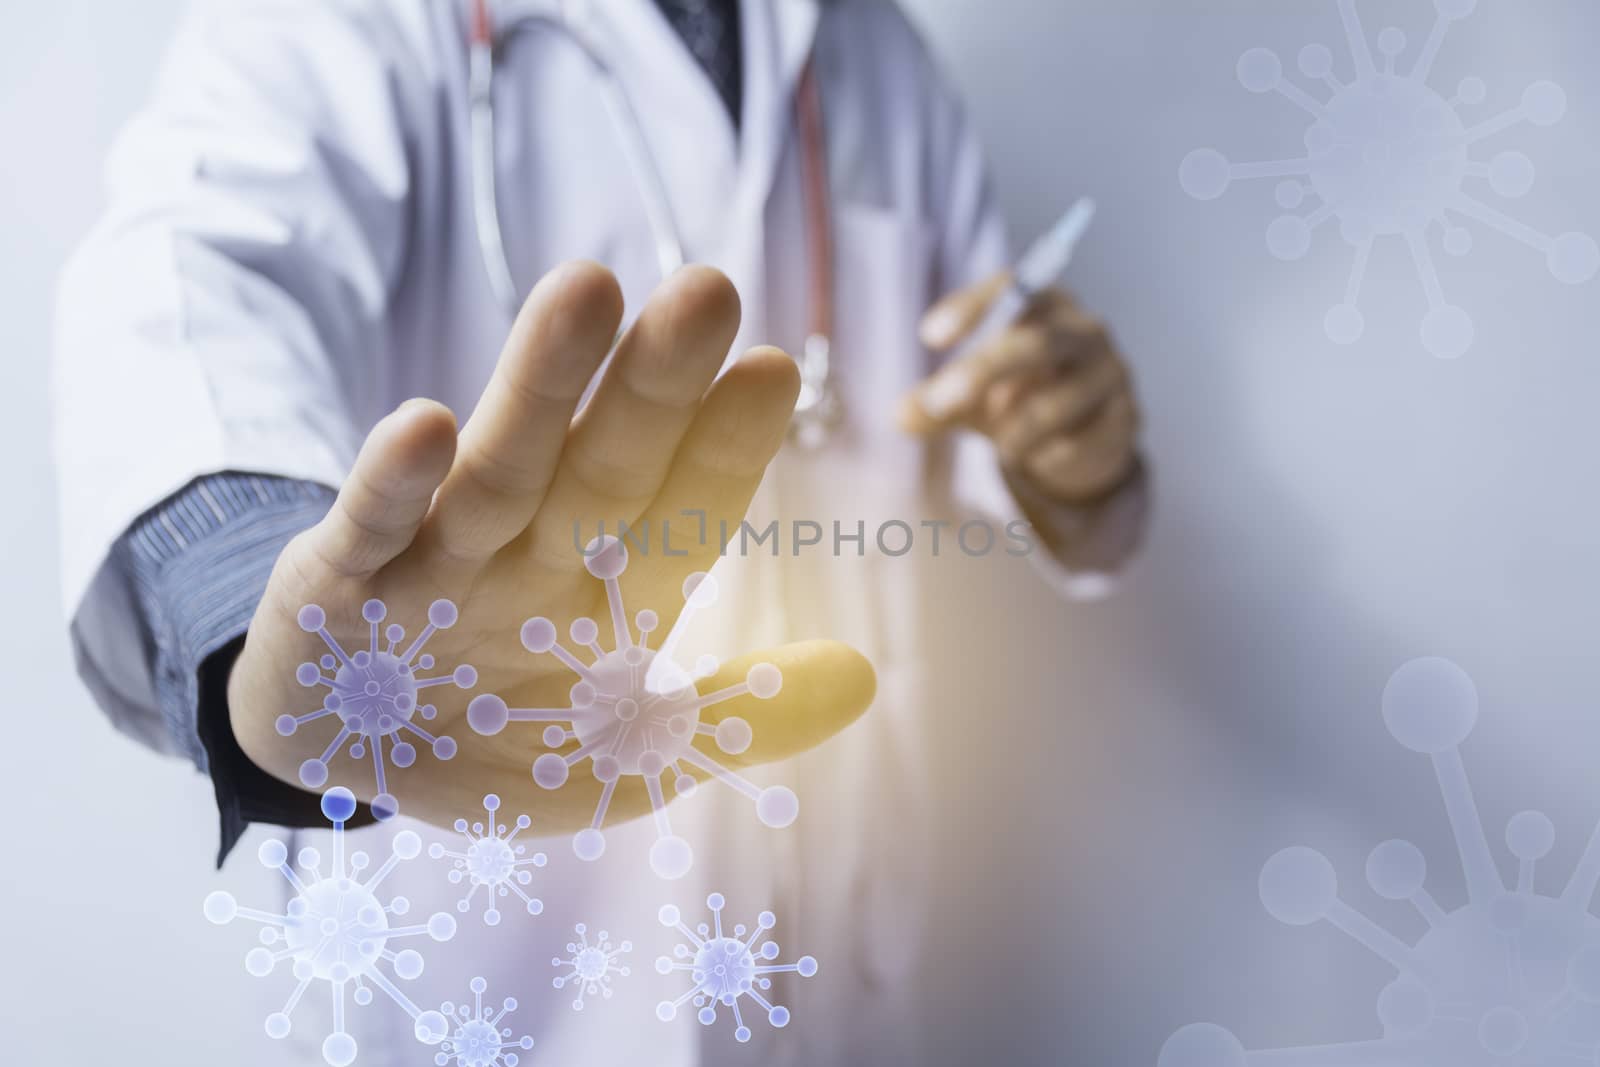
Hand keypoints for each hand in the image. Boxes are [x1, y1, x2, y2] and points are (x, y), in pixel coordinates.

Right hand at [228, 262, 874, 839]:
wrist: (338, 756)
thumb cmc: (493, 735)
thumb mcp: (621, 756)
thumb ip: (735, 716)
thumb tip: (863, 678)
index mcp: (607, 594)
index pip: (681, 515)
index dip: (724, 448)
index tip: (772, 369)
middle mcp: (529, 559)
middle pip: (602, 468)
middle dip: (654, 387)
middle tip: (707, 291)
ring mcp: (434, 564)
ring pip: (499, 472)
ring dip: (539, 390)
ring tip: (586, 291)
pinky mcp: (336, 583)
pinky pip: (371, 534)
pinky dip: (394, 489)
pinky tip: (425, 425)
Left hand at [897, 272, 1139, 503]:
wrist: (1079, 441)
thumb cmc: (1015, 397)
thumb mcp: (968, 397)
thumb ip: (935, 402)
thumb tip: (900, 417)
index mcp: (1042, 303)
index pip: (1012, 287)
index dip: (971, 307)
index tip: (928, 336)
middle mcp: (1084, 329)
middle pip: (1036, 342)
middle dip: (982, 372)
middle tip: (936, 402)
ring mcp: (1112, 372)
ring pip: (1058, 403)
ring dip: (1015, 431)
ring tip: (1000, 447)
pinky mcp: (1129, 418)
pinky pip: (1081, 443)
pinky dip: (1048, 456)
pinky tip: (1042, 457)